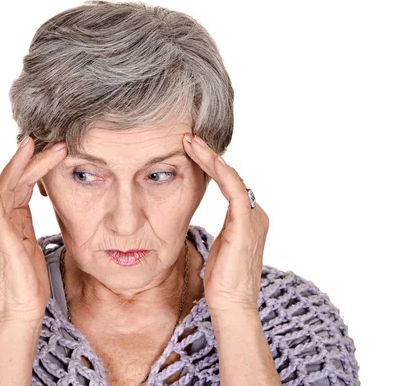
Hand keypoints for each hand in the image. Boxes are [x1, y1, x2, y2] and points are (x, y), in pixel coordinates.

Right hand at [0, 136, 66, 323]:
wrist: (23, 310)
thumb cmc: (29, 281)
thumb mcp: (33, 244)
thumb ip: (30, 223)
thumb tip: (42, 208)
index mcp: (14, 220)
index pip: (24, 184)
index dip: (37, 165)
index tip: (57, 149)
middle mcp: (4, 221)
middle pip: (15, 181)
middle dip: (32, 159)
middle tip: (52, 140)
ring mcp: (1, 230)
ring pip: (6, 190)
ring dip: (18, 166)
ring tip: (30, 145)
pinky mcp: (3, 242)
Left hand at [182, 133, 269, 312]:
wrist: (231, 305)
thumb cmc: (221, 280)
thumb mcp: (218, 247)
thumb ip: (219, 229)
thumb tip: (201, 220)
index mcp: (248, 220)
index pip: (230, 184)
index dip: (211, 166)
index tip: (190, 151)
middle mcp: (255, 215)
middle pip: (231, 177)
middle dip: (209, 156)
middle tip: (189, 139)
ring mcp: (253, 219)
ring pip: (231, 178)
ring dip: (210, 158)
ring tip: (191, 142)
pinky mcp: (245, 225)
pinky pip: (233, 190)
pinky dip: (220, 171)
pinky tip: (205, 158)